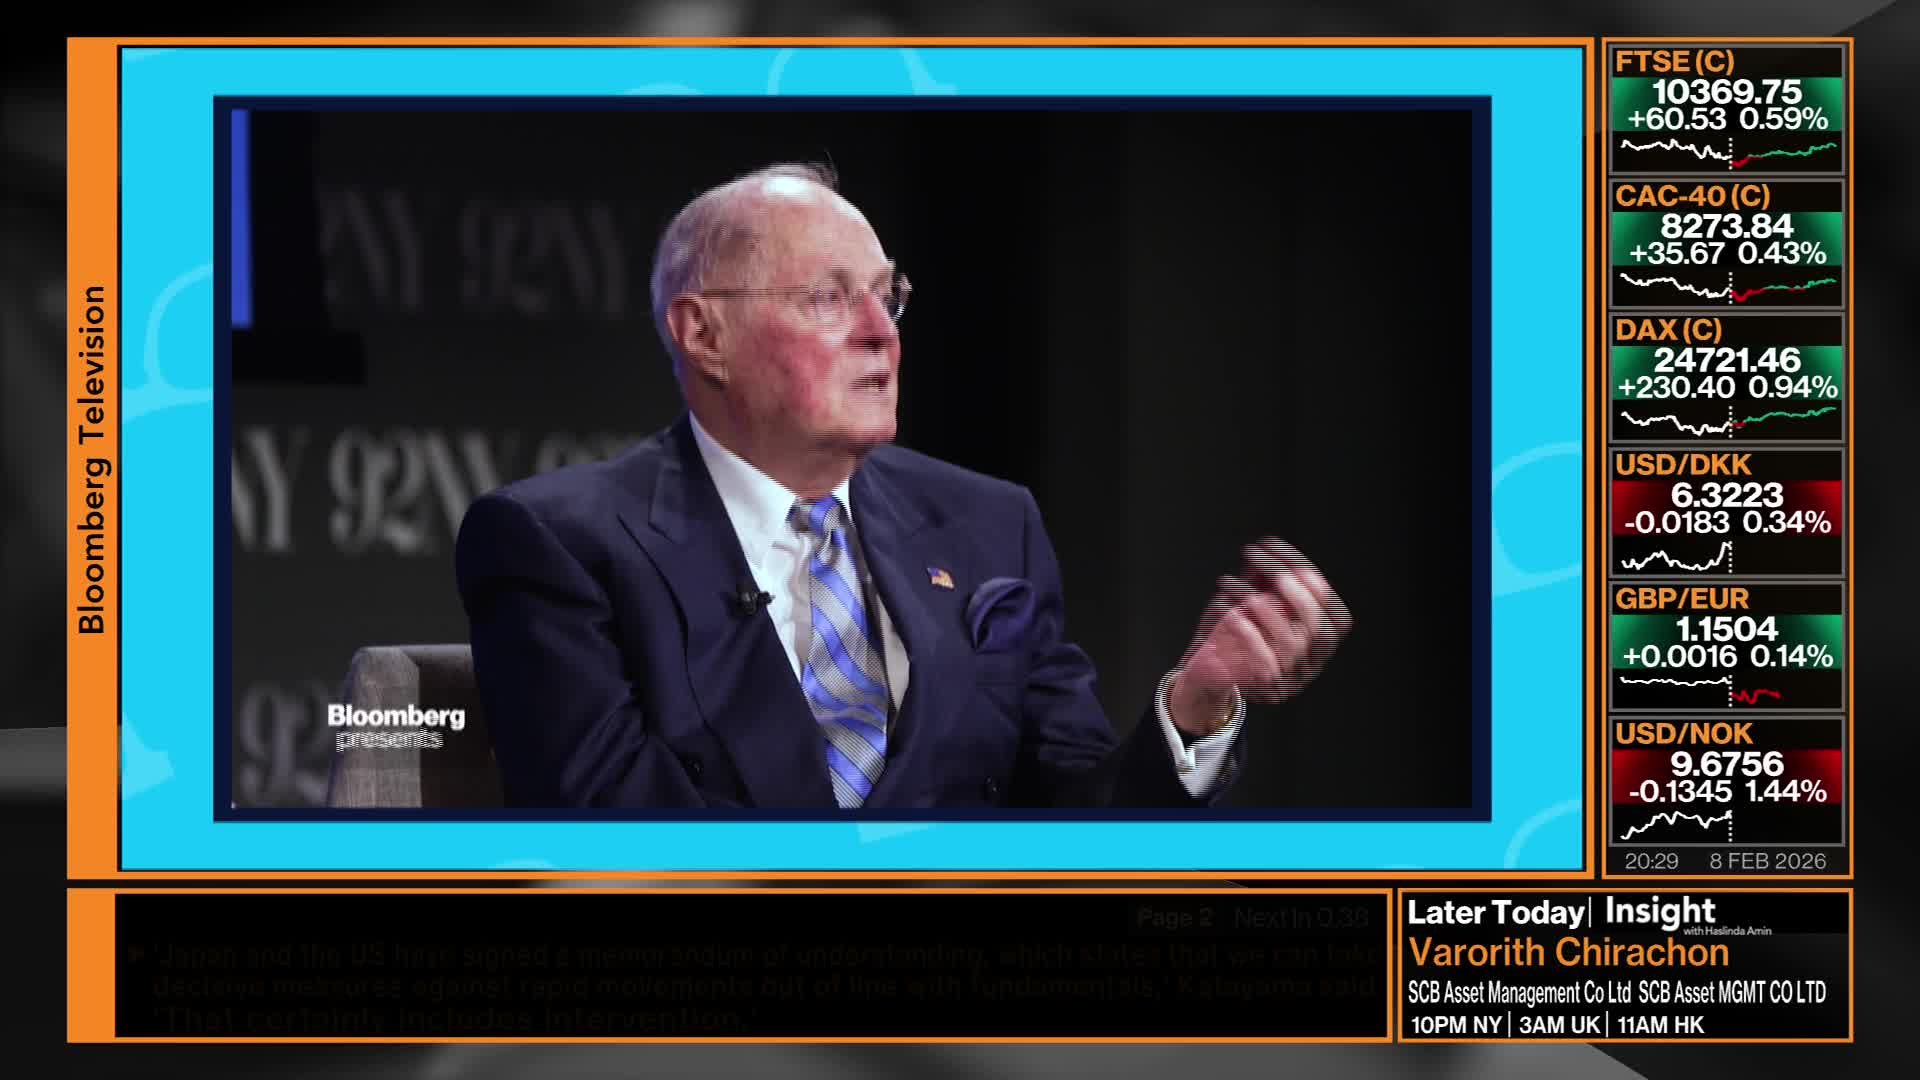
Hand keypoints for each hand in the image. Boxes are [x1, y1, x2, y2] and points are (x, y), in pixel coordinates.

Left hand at [1168, 538, 1351, 736]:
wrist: (1206, 672)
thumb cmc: (1231, 633)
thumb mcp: (1250, 601)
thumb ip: (1263, 580)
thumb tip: (1269, 546)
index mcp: (1317, 641)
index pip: (1332, 610)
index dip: (1312, 582)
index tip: (1283, 555)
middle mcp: (1311, 662)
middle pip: (1317, 625)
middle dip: (1294, 592)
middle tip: (1270, 571)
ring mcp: (1291, 679)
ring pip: (1291, 642)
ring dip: (1266, 608)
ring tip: (1236, 587)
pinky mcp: (1264, 690)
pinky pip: (1264, 663)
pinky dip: (1249, 635)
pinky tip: (1231, 614)